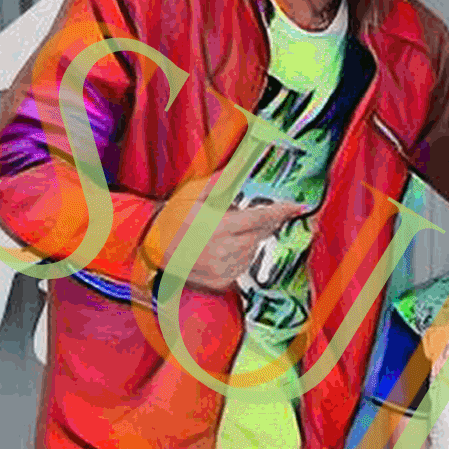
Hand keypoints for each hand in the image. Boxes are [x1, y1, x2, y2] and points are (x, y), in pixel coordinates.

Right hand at [148, 180, 307, 292]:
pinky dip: (240, 255)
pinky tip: (224, 247)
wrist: (152, 245)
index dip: (281, 212)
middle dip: (263, 223)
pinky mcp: (220, 282)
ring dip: (249, 239)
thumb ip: (221, 182)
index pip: (260, 218)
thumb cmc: (172, 217)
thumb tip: (240, 166)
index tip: (296, 207)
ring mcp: (222, 269)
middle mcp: (223, 251)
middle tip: (254, 215)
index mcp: (219, 227)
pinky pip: (243, 266)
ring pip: (253, 251)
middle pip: (260, 235)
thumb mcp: (194, 193)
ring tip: (228, 232)